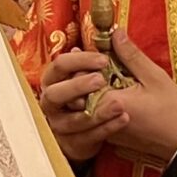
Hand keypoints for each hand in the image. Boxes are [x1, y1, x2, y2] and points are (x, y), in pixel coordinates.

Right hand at [39, 45, 117, 162]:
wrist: (99, 131)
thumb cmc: (99, 95)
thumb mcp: (107, 75)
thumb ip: (108, 59)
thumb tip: (115, 33)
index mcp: (56, 79)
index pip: (59, 66)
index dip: (79, 61)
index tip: (103, 59)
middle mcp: (52, 102)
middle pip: (55, 94)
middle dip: (77, 86)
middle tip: (101, 80)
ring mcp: (60, 125)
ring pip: (73, 120)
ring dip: (97, 111)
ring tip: (120, 104)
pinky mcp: (73, 143)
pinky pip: (87, 138)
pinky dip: (106, 128)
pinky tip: (124, 119)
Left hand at [93, 28, 176, 163]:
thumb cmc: (173, 110)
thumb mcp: (154, 77)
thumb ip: (130, 55)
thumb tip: (114, 32)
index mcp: (109, 102)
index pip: (80, 79)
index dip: (82, 63)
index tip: (90, 51)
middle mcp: (101, 119)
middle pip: (77, 93)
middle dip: (82, 75)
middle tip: (90, 60)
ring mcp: (104, 129)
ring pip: (85, 105)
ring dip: (89, 89)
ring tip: (101, 75)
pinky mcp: (110, 136)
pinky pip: (95, 115)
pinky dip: (97, 101)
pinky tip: (110, 91)